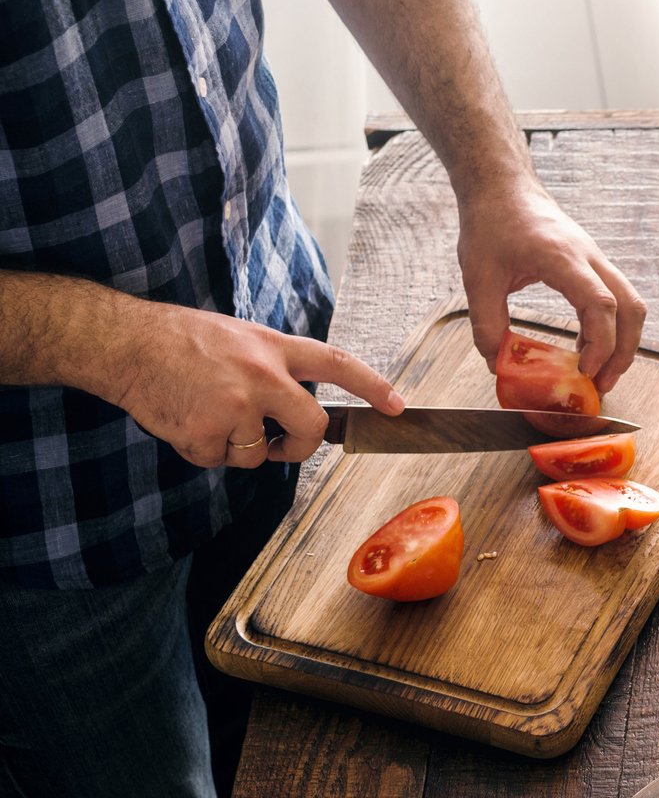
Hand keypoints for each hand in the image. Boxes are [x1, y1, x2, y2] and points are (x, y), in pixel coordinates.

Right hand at [101, 303, 402, 468]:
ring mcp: (235, 405)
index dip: (372, 385)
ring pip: (257, 454)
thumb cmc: (178, 339)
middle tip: (281, 446)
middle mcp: (262, 375)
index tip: (397, 406)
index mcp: (272, 347)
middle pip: (313, 426)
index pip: (336, 364)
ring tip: (203, 412)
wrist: (122, 342)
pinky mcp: (206, 432)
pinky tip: (182, 420)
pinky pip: (217, 461)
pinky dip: (200, 450)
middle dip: (302, 445)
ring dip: (234, 447)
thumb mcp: (237, 336)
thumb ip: (271, 367)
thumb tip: (295, 405)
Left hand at [457, 179, 645, 391]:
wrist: (503, 187)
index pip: (601, 304)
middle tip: (602, 384)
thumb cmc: (491, 223)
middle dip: (623, 352)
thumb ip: (487, 323)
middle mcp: (589, 257)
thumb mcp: (478, 276)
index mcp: (562, 257)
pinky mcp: (592, 264)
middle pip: (631, 308)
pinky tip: (586, 347)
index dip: (600, 344)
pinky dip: (609, 328)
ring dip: (622, 342)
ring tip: (599, 373)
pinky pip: (615, 299)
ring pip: (630, 304)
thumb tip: (499, 363)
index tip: (583, 371)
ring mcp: (596, 259)